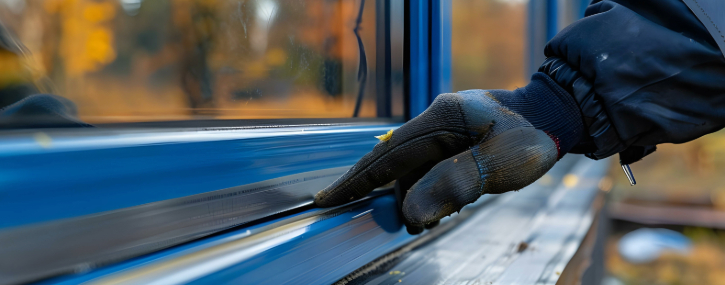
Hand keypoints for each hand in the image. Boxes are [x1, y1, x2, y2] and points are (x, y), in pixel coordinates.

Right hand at [314, 73, 583, 232]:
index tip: (329, 199)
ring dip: (408, 196)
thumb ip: (453, 185)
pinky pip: (427, 169)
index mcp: (441, 119)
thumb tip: (411, 213)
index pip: (388, 154)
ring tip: (416, 223)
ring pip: (410, 168)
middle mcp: (436, 122)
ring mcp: (443, 131)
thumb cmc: (530, 137)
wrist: (555, 117)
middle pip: (392, 160)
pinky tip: (435, 208)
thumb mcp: (497, 163)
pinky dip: (424, 191)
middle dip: (375, 190)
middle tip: (360, 215)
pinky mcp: (452, 142)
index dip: (357, 179)